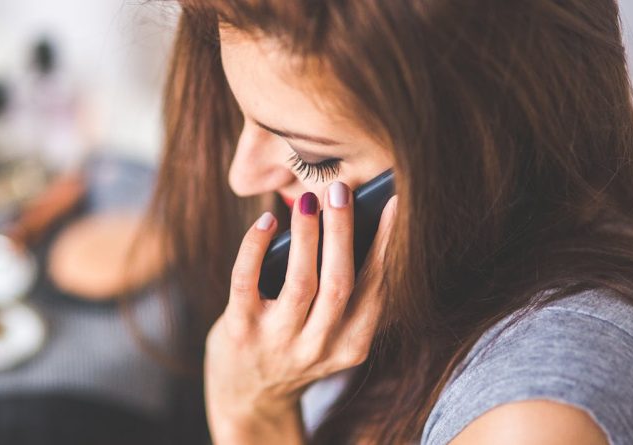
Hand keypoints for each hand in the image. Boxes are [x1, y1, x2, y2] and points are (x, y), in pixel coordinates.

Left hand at [205, 182, 397, 443]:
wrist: (248, 398)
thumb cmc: (294, 348)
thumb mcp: (330, 335)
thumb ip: (343, 296)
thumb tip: (348, 222)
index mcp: (351, 346)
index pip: (375, 289)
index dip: (385, 245)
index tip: (392, 204)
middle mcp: (318, 347)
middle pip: (340, 283)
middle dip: (343, 233)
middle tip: (341, 190)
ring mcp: (278, 341)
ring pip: (301, 282)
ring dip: (307, 235)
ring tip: (308, 201)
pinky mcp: (240, 331)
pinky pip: (247, 281)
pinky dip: (255, 247)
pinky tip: (265, 222)